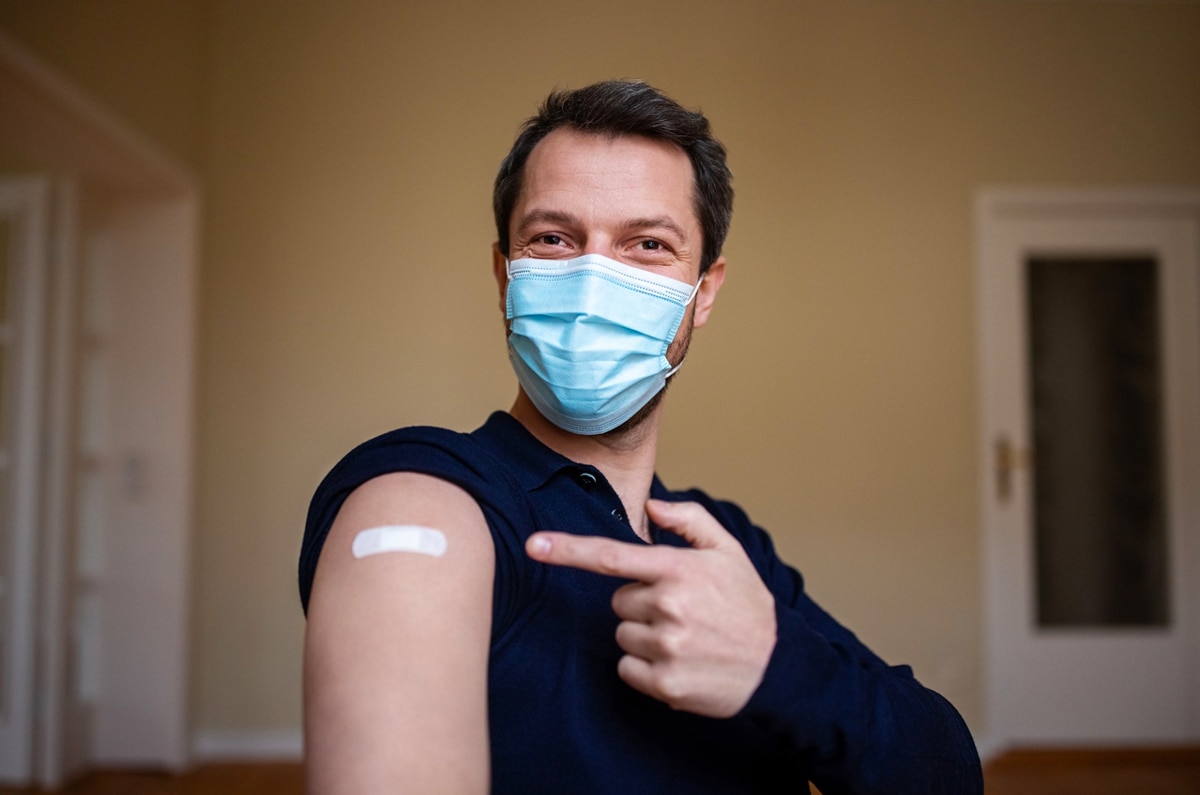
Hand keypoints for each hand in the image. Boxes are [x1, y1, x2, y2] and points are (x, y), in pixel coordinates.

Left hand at [526, 498, 776, 716]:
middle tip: (680, 611)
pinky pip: (626, 668)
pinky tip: (679, 661)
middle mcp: (668, 606)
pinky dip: (645, 668)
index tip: (533, 545)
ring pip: (622, 635)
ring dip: (644, 636)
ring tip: (684, 638)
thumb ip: (689, 520)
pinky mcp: (664, 682)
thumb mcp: (728, 551)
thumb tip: (651, 506)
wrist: (777, 666)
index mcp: (677, 570)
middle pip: (618, 601)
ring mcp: (665, 647)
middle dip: (640, 604)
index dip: (567, 550)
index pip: (611, 556)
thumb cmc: (746, 604)